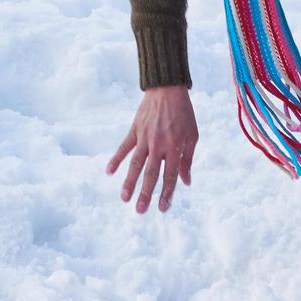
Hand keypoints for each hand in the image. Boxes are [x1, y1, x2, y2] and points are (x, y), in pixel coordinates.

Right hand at [104, 86, 197, 212]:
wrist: (167, 89)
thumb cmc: (184, 114)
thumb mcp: (192, 135)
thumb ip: (187, 159)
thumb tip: (185, 182)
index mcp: (175, 146)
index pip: (170, 175)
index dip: (167, 193)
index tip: (162, 208)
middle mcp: (159, 144)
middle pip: (151, 173)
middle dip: (146, 193)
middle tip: (140, 211)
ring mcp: (145, 137)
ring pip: (135, 163)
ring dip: (129, 182)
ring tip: (124, 198)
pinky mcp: (135, 130)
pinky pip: (123, 147)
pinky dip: (116, 159)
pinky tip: (108, 172)